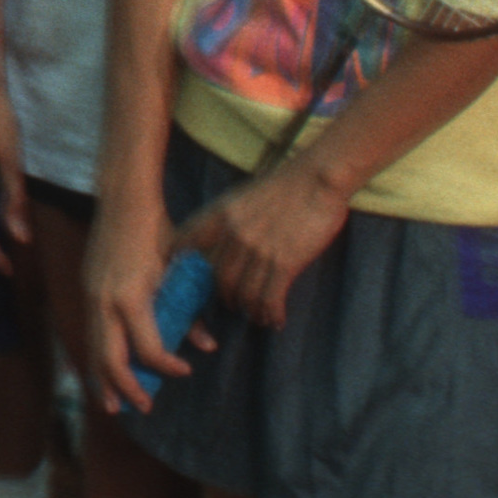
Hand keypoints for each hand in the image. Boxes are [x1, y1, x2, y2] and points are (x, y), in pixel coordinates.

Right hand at [87, 186, 181, 409]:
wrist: (122, 198)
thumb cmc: (156, 230)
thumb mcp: (178, 270)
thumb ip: (190, 311)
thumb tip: (208, 345)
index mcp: (131, 298)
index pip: (148, 350)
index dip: (167, 366)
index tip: (185, 370)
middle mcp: (105, 303)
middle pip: (109, 361)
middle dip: (125, 389)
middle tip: (142, 407)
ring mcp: (91, 296)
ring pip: (93, 349)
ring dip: (103, 379)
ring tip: (112, 403)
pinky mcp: (86, 290)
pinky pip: (90, 332)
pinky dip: (97, 355)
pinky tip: (104, 368)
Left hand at [179, 157, 349, 335]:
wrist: (318, 178)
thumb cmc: (284, 184)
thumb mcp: (243, 195)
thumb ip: (227, 218)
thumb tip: (219, 243)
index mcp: (219, 214)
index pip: (185, 244)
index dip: (180, 266)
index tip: (184, 280)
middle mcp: (232, 234)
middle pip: (217, 280)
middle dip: (224, 298)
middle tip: (233, 305)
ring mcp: (257, 250)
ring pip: (243, 295)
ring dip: (250, 311)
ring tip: (258, 316)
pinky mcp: (283, 263)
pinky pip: (269, 299)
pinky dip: (272, 314)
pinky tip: (276, 320)